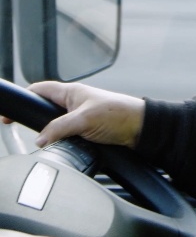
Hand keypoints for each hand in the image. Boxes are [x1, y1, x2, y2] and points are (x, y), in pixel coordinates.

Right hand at [11, 82, 145, 148]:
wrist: (140, 127)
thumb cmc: (119, 113)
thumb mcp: (85, 119)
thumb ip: (59, 128)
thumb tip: (39, 139)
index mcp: (71, 92)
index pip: (40, 90)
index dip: (23, 98)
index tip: (7, 114)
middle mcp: (75, 102)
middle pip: (45, 108)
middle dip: (32, 117)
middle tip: (17, 128)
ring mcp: (81, 116)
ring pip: (55, 123)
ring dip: (48, 131)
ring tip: (40, 141)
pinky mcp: (87, 129)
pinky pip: (66, 133)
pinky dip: (60, 140)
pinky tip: (58, 147)